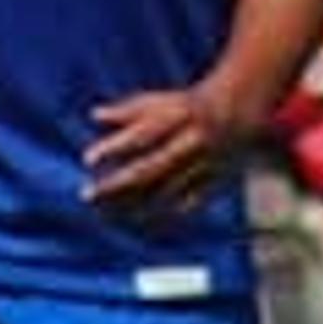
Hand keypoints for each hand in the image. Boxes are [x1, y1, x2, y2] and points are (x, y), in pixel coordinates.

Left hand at [84, 83, 237, 215]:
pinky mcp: (210, 184)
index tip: (87, 158)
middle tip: (87, 194)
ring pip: (162, 192)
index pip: (140, 135)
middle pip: (147, 169)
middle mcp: (188, 143)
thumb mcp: (158, 102)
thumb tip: (94, 115)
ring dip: (131, 205)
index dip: (114, 147)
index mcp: (175, 118)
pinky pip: (183, 206)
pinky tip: (135, 221)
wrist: (235, 116)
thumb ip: (127, 110)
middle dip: (116, 185)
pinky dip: (160, 215)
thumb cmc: (187, 107)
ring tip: (103, 213)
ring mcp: (200, 167)